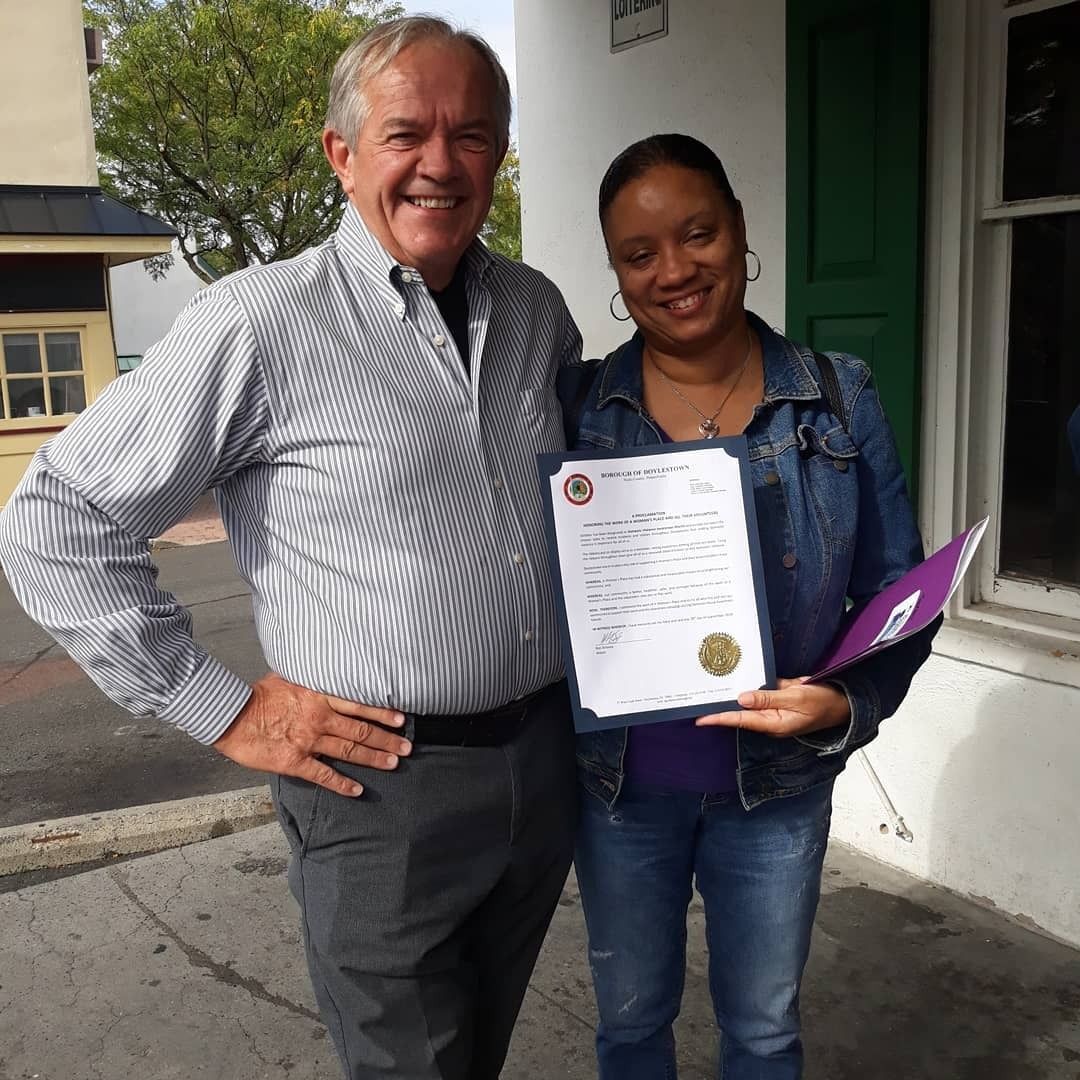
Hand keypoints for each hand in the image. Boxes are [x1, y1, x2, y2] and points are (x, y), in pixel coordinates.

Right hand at [213, 672, 411, 795]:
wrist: (232, 716)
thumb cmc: (259, 694)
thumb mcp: (289, 675)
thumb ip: (311, 676)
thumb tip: (325, 668)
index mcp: (319, 696)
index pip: (360, 704)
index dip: (383, 713)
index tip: (402, 719)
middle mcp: (319, 718)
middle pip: (361, 731)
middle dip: (387, 740)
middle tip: (408, 747)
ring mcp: (308, 741)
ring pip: (349, 751)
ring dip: (374, 759)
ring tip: (394, 764)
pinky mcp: (295, 761)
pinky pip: (324, 775)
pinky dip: (343, 784)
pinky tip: (358, 790)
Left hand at [695, 677, 849, 738]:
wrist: (844, 704)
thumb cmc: (824, 703)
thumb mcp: (797, 697)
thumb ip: (769, 697)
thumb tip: (742, 698)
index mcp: (774, 723)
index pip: (740, 719)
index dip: (718, 718)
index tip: (699, 719)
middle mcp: (770, 720)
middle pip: (740, 713)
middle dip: (720, 708)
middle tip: (698, 701)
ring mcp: (774, 712)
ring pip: (748, 704)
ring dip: (732, 698)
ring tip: (709, 692)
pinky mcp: (779, 703)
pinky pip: (760, 696)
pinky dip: (749, 691)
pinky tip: (736, 683)